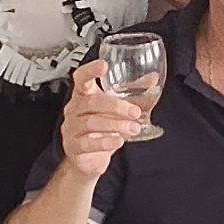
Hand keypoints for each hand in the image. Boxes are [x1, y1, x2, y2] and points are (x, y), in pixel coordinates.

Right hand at [51, 59, 143, 179]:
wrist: (89, 158)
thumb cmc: (101, 129)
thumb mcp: (117, 109)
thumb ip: (134, 93)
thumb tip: (152, 79)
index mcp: (83, 95)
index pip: (81, 78)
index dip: (91, 70)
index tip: (104, 65)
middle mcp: (74, 109)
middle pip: (91, 102)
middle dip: (116, 106)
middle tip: (135, 112)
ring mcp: (72, 128)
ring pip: (91, 123)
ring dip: (116, 125)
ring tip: (133, 128)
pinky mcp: (74, 147)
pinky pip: (88, 143)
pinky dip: (105, 142)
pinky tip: (118, 141)